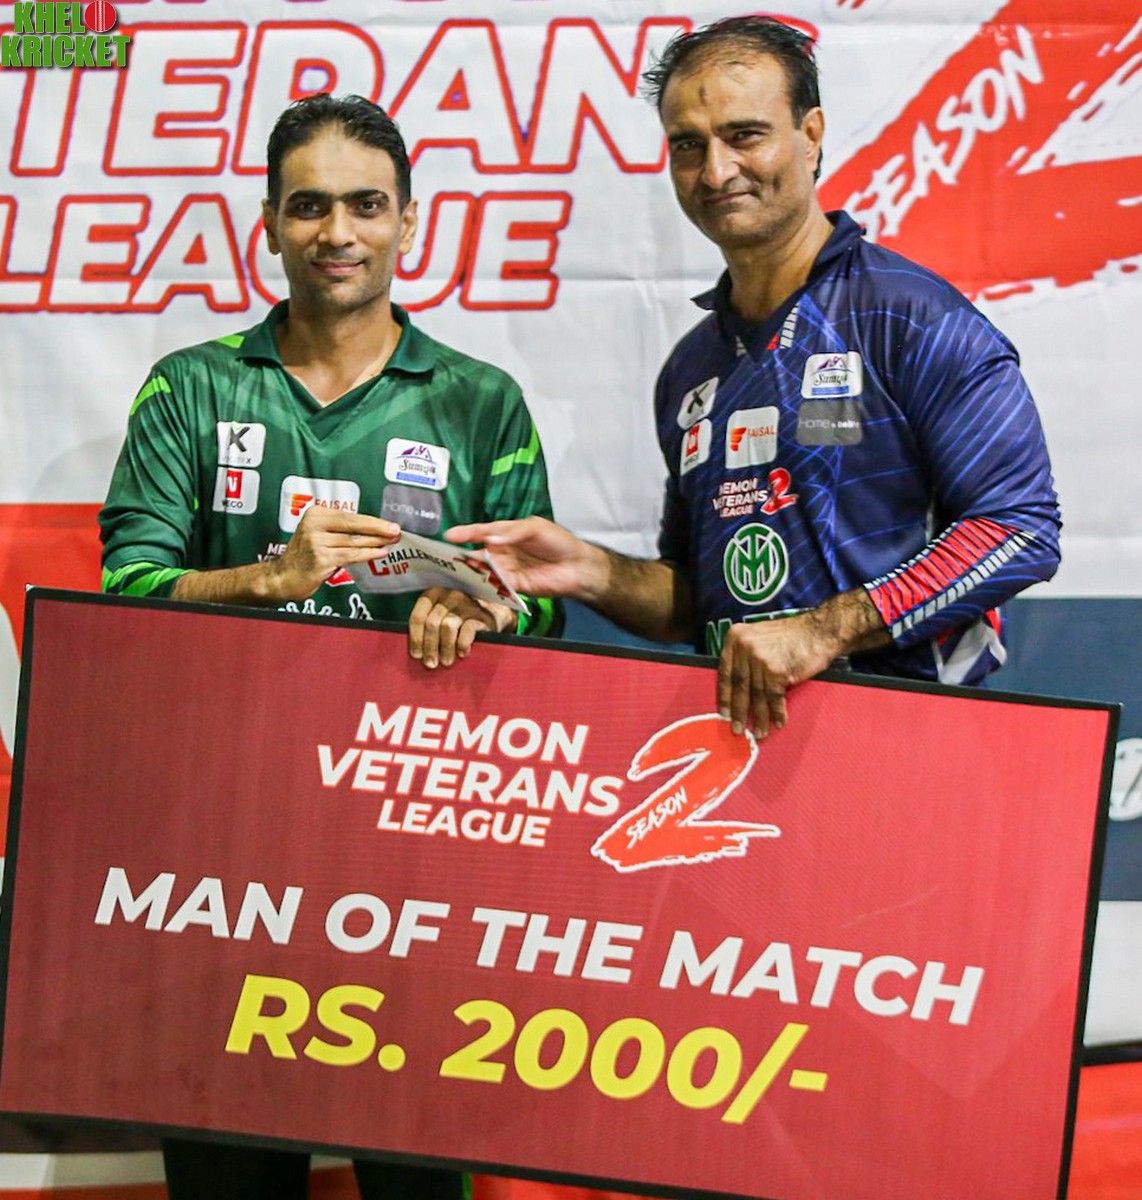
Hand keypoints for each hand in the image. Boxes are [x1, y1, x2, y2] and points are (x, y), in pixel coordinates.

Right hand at [269, 507, 400, 601]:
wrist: (283, 577)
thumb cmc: (304, 556)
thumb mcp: (319, 534)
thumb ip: (340, 529)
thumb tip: (373, 529)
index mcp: (315, 514)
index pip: (350, 516)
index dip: (373, 521)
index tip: (390, 524)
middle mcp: (314, 525)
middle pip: (354, 525)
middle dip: (378, 529)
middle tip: (396, 531)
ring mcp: (316, 542)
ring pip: (354, 541)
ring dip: (376, 542)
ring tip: (392, 542)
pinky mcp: (321, 559)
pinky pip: (350, 555)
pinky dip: (367, 554)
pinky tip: (380, 553)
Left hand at [408, 587, 514, 668]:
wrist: (492, 613)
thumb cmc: (459, 619)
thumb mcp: (440, 615)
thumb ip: (427, 626)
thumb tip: (415, 652)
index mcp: (433, 594)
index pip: (418, 616)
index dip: (416, 638)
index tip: (416, 655)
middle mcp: (448, 596)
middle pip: (432, 624)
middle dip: (429, 647)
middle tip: (431, 664)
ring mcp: (465, 603)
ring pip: (447, 627)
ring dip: (445, 648)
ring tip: (446, 662)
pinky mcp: (480, 614)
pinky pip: (467, 630)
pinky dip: (462, 644)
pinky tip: (462, 654)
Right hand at [444, 517, 607, 602]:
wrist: (578, 566)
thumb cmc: (558, 542)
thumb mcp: (535, 527)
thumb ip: (512, 532)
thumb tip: (490, 541)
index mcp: (506, 535)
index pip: (482, 532)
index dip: (466, 533)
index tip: (450, 535)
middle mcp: (503, 552)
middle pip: (478, 554)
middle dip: (463, 556)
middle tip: (448, 558)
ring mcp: (507, 570)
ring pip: (484, 571)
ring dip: (474, 571)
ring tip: (461, 571)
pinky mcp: (515, 586)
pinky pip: (497, 585)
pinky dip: (489, 584)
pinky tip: (482, 582)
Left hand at [718, 590, 890, 736]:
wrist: (819, 631)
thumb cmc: (792, 636)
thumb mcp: (759, 638)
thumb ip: (745, 658)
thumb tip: (738, 691)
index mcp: (735, 637)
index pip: (726, 672)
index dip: (725, 696)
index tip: (724, 713)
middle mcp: (744, 646)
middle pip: (739, 685)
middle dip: (739, 711)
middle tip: (738, 729)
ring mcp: (759, 657)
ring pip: (757, 694)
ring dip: (759, 716)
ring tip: (760, 732)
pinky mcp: (775, 669)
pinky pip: (773, 696)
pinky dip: (777, 712)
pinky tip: (777, 722)